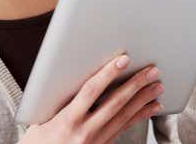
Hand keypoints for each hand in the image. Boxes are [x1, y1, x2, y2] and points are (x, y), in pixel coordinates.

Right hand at [19, 55, 162, 143]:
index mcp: (67, 121)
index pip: (91, 92)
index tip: (123, 60)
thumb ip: (58, 99)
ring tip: (158, 86)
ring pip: (124, 116)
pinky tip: (152, 107)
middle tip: (152, 71)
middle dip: (135, 85)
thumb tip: (72, 72)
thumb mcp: (40, 119)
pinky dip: (140, 115)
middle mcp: (85, 131)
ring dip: (143, 99)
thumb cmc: (38, 142)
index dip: (108, 74)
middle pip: (115, 103)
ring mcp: (96, 140)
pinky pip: (125, 128)